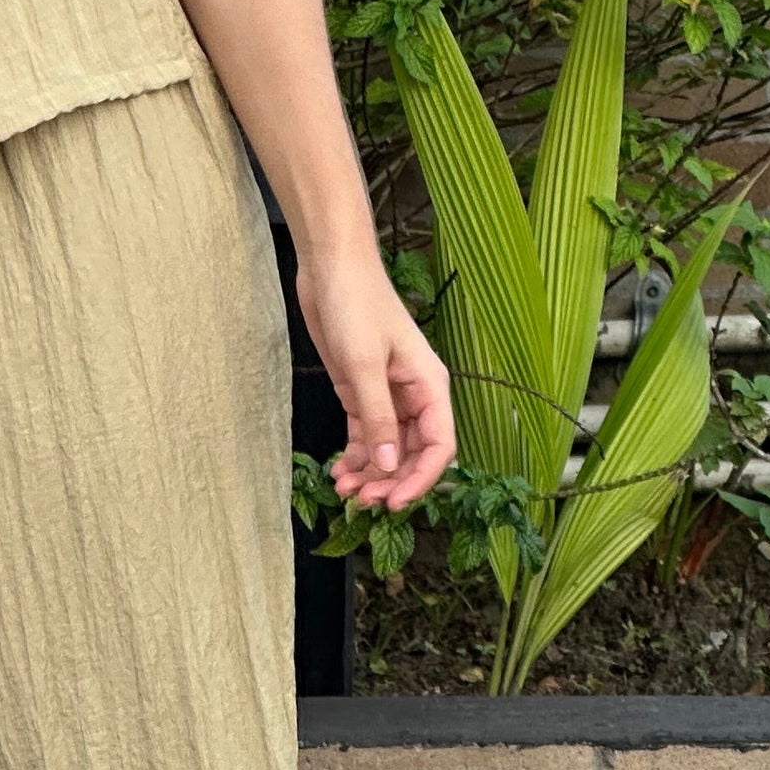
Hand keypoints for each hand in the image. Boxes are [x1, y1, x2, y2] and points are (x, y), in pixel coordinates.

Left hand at [293, 246, 454, 512]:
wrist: (330, 266)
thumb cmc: (355, 303)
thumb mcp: (364, 364)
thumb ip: (378, 417)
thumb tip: (388, 466)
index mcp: (429, 385)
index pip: (438, 446)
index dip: (420, 479)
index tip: (394, 502)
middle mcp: (413, 394)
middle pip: (412, 453)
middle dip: (390, 480)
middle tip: (362, 501)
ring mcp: (387, 393)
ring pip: (387, 448)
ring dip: (370, 473)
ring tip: (344, 490)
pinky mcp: (361, 390)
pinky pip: (366, 434)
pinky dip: (356, 455)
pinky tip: (340, 470)